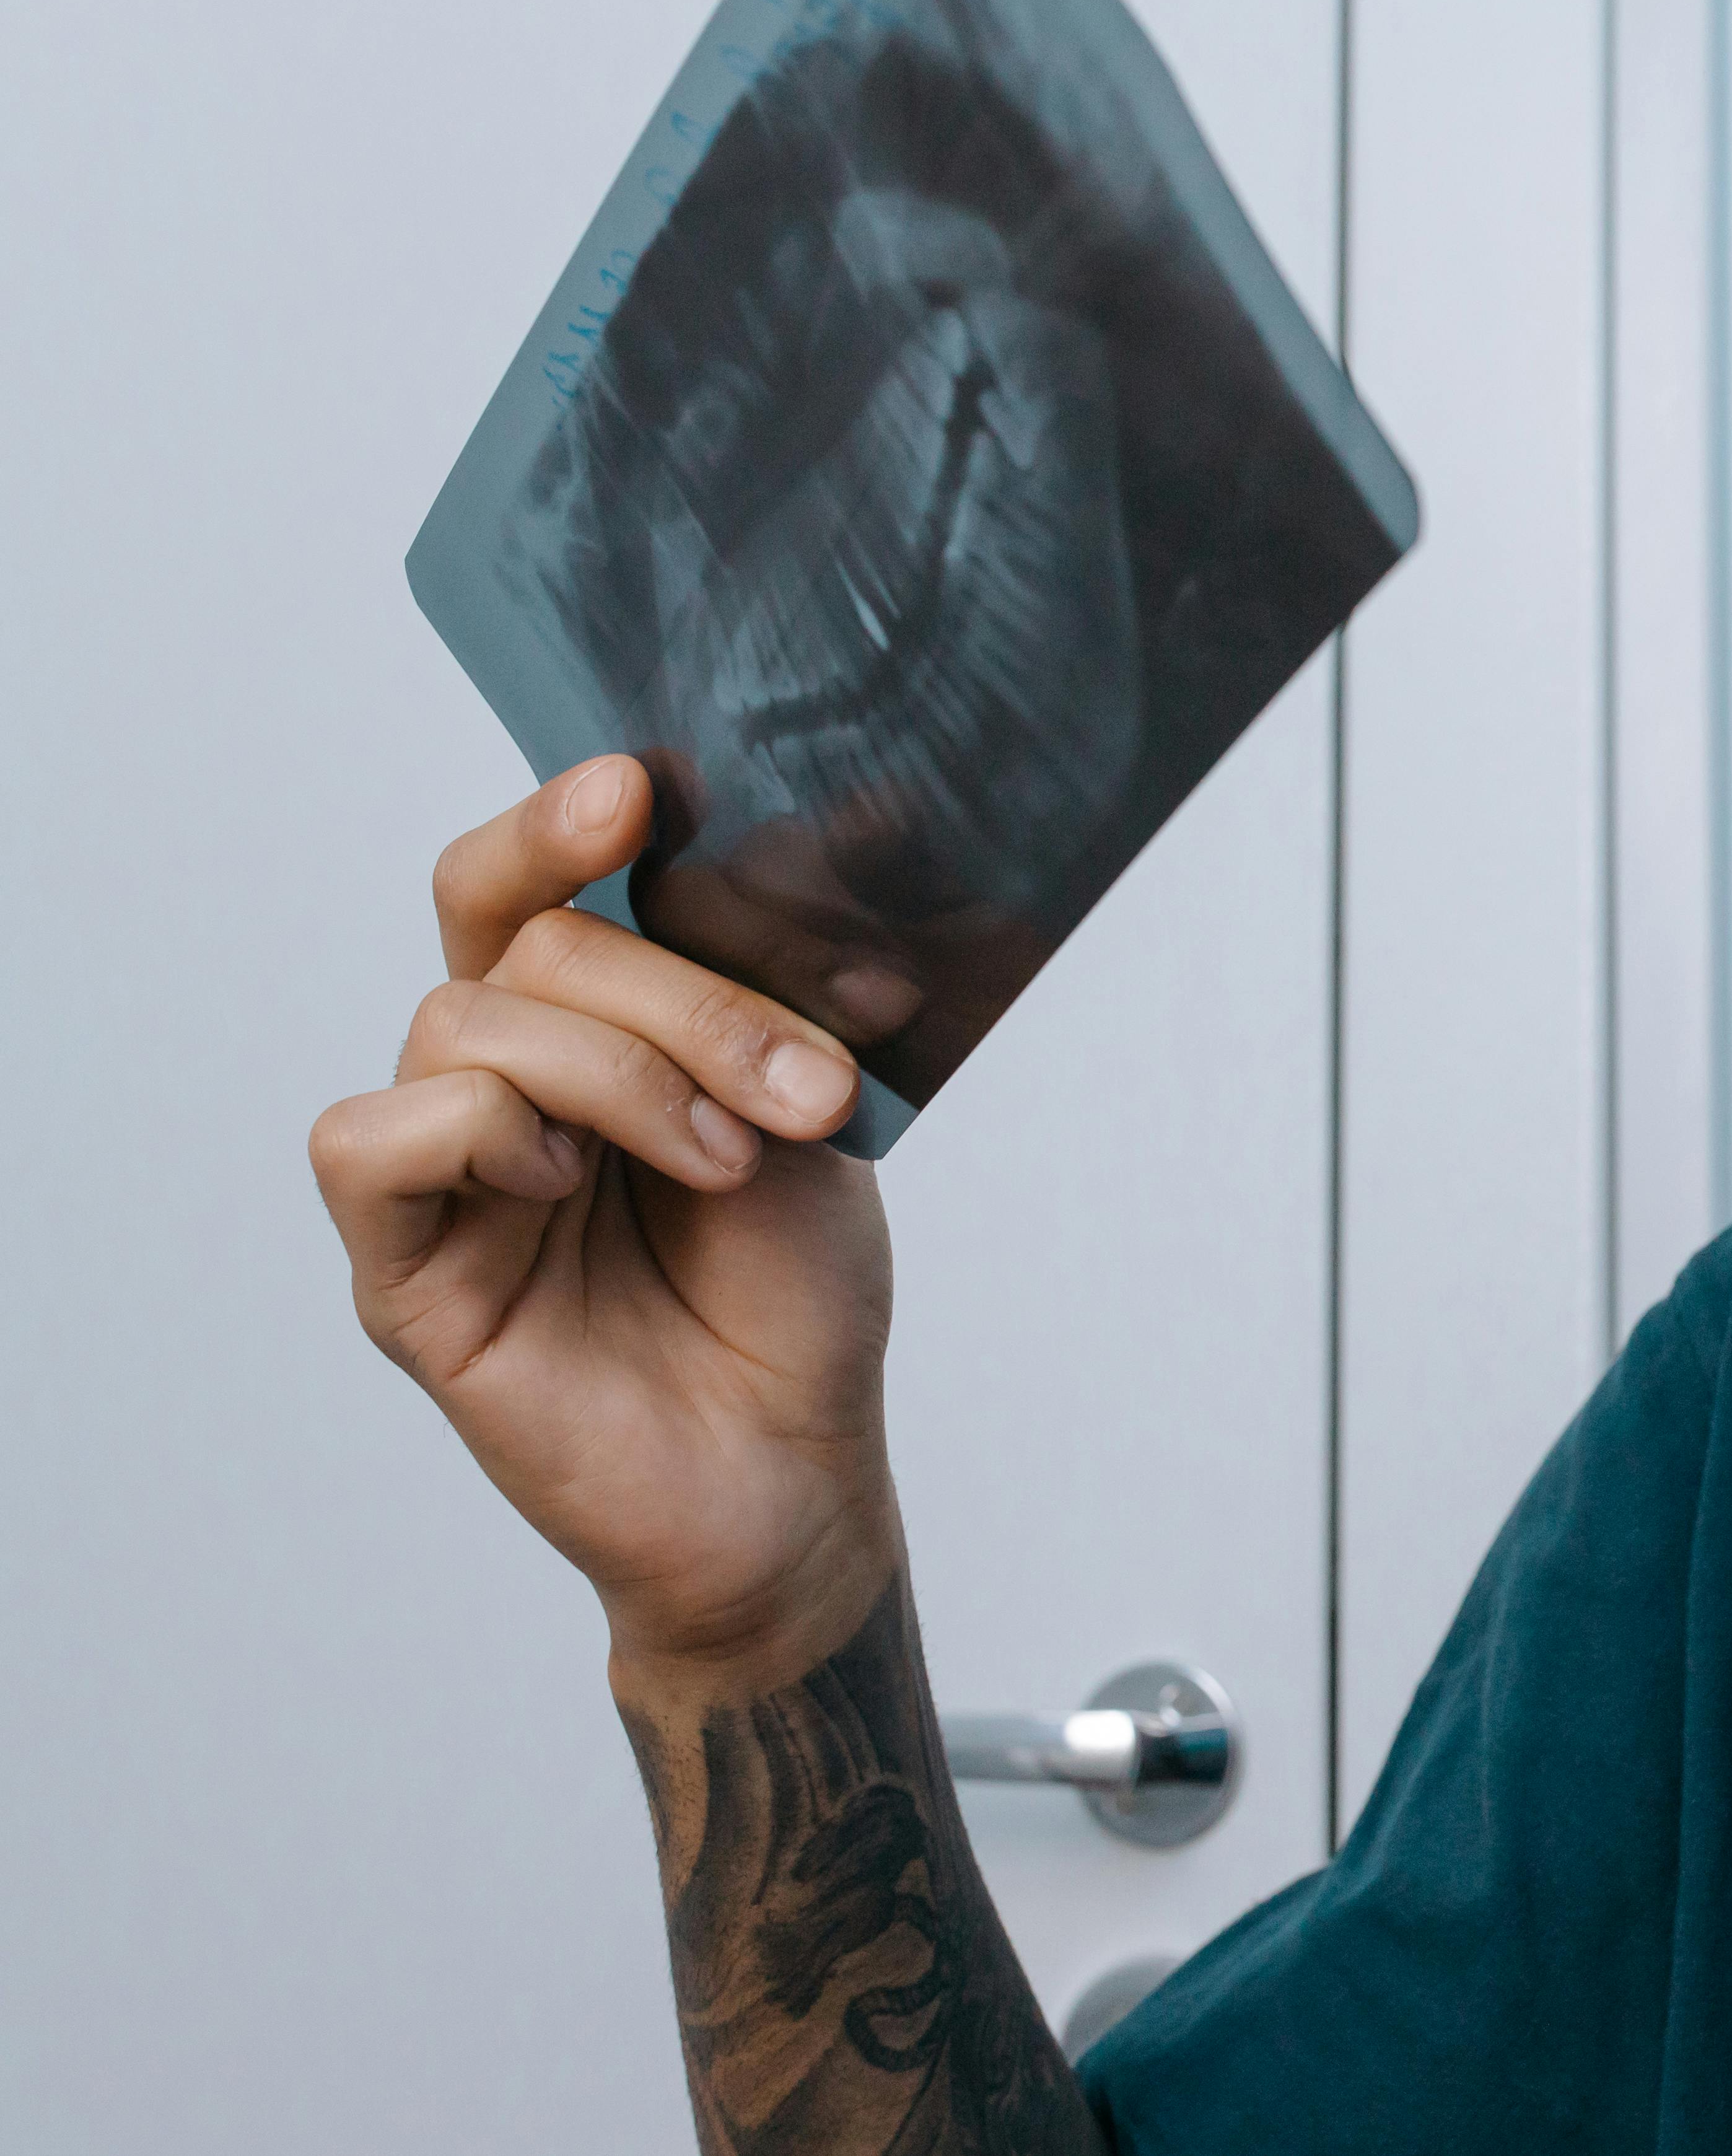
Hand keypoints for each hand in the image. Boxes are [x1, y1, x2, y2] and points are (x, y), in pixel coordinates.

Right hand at [310, 757, 900, 1687]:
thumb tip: (829, 821)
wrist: (797, 1467)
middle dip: (683, 1000)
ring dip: (620, 1073)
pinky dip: (480, 1132)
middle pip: (527, 945)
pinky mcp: (405, 1271)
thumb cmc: (797, 1293)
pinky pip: (374, 1140)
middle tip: (799, 1090)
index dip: (562, 821)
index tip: (640, 791)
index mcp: (591, 1024)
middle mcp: (502, 1079)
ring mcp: (445, 1173)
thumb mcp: (815, 1107)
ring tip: (722, 1161)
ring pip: (464, 1024)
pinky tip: (564, 1182)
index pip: (528, 880)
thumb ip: (780, 983)